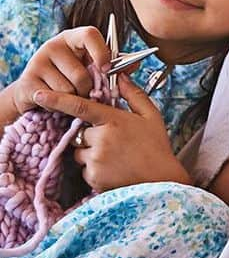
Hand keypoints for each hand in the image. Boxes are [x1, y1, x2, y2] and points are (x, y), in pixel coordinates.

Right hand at [4, 28, 111, 118]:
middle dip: (87, 90)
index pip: (90, 35)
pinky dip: (57, 107)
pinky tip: (53, 101)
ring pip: (68, 90)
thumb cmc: (69, 77)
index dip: (101, 52)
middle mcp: (53, 45)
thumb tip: (135, 64)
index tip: (106, 70)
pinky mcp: (27, 81)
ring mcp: (38, 62)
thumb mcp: (90, 67)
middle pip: (81, 74)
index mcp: (73, 37)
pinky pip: (53, 100)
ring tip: (66, 96)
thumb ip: (112, 65)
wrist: (35, 93)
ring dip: (72, 100)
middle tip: (83, 92)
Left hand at [33, 74, 190, 191]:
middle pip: (80, 134)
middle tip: (113, 142)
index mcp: (113, 120)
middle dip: (91, 136)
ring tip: (115, 157)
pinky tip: (114, 169)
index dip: (57, 100)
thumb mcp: (150, 115)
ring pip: (80, 152)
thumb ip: (133, 94)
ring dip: (91, 153)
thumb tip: (121, 77)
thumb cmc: (156, 146)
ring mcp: (96, 159)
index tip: (38, 95)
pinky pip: (84, 169)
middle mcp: (101, 139)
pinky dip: (94, 169)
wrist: (162, 179)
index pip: (80, 106)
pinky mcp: (93, 177)